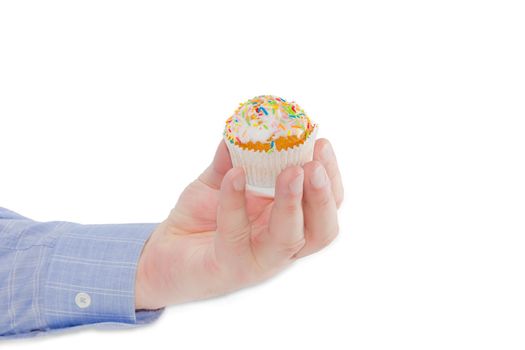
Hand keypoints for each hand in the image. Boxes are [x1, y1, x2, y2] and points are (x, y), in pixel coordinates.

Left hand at [134, 139, 343, 309]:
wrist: (162, 253)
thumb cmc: (199, 218)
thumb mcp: (218, 180)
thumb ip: (233, 158)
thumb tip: (243, 126)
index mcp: (286, 220)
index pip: (324, 205)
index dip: (331, 177)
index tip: (322, 143)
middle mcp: (280, 243)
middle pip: (322, 230)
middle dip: (323, 196)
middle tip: (312, 165)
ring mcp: (257, 260)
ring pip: (289, 239)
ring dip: (292, 204)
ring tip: (291, 172)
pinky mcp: (228, 267)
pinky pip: (236, 234)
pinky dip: (236, 201)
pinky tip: (234, 176)